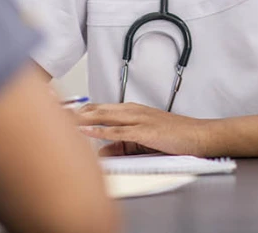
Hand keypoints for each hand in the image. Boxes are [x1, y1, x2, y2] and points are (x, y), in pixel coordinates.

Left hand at [76, 102, 215, 156]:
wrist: (200, 136)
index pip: (102, 108)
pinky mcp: (144, 132)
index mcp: (134, 111)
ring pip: (105, 116)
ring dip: (83, 117)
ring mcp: (139, 120)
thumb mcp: (145, 141)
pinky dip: (100, 130)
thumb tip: (102, 150)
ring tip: (64, 118)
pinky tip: (86, 131)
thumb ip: (122, 144)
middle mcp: (134, 112)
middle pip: (99, 109)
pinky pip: (118, 131)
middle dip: (77, 111)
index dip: (82, 109)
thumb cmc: (177, 137)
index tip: (64, 110)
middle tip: (57, 110)